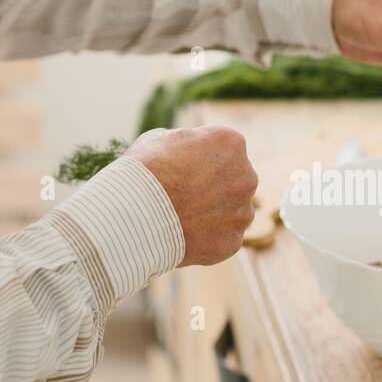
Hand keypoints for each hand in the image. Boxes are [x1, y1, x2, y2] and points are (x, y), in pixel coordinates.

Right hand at [122, 125, 257, 267]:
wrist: (135, 213)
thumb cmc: (144, 170)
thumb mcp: (162, 139)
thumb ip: (186, 143)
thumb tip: (188, 151)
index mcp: (230, 143)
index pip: (223, 149)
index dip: (201, 158)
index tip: (182, 167)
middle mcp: (246, 176)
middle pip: (234, 179)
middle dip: (214, 185)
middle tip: (183, 194)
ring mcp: (242, 211)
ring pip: (234, 210)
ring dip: (215, 212)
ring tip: (181, 216)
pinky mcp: (233, 241)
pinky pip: (224, 237)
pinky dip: (208, 237)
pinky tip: (183, 234)